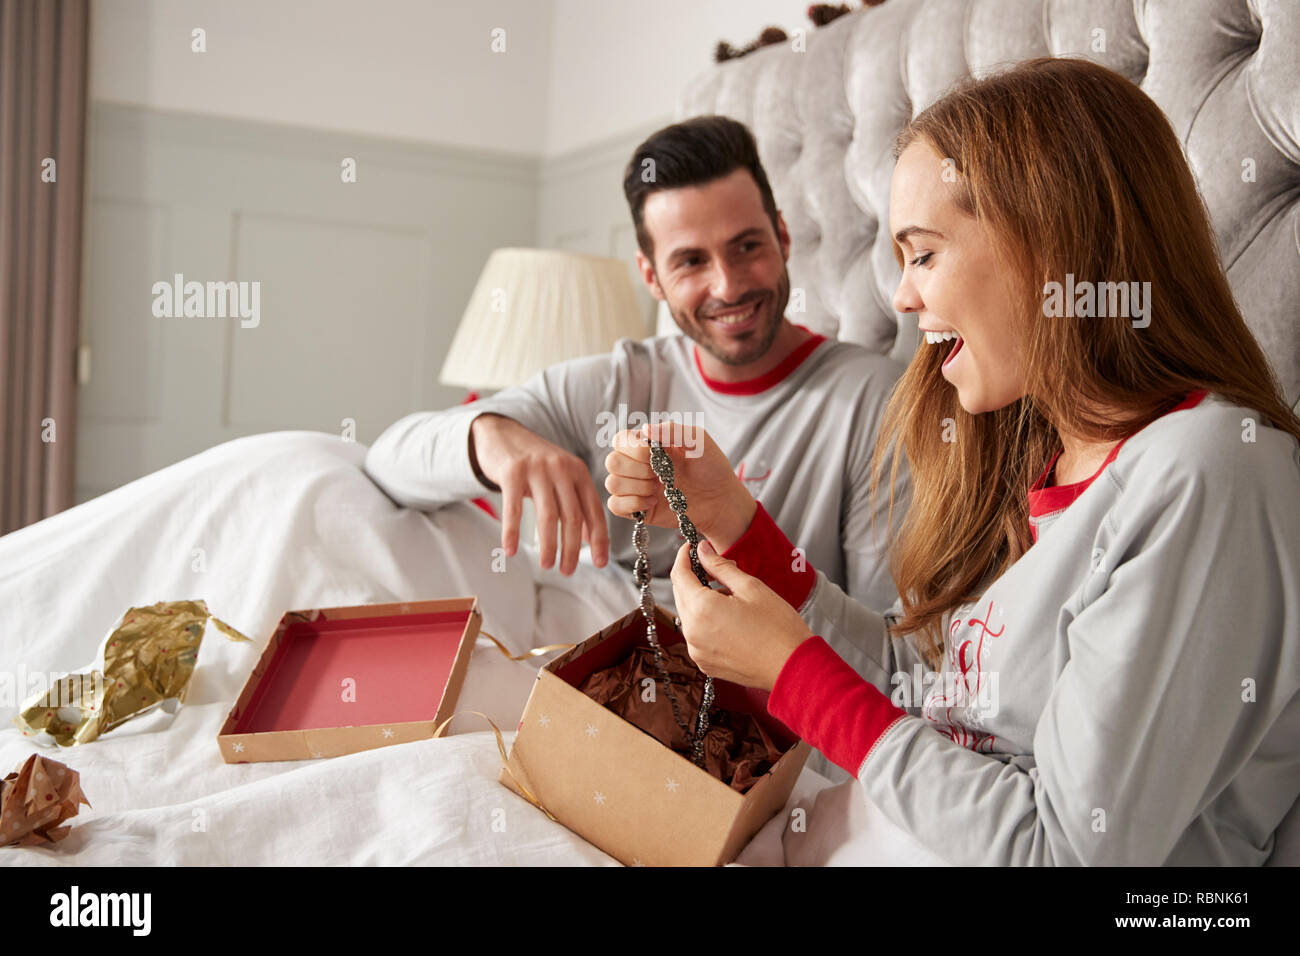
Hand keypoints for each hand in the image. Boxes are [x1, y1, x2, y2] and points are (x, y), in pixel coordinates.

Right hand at [470, 413, 609, 573]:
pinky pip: (514, 509)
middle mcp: (561, 468)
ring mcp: (537, 468)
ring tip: (546, 565)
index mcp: (578, 472)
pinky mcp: (512, 471)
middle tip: (567, 571)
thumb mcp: (561, 478)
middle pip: (572, 516)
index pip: (594, 510)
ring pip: (548, 515)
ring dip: (548, 545)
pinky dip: (512, 533)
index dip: (599, 539)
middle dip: (572, 548)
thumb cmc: (534, 464)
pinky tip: (510, 551)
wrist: (501, 434)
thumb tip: (589, 539)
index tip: (600, 563)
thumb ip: (576, 504)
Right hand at [603, 421, 755, 550]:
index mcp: (647, 445)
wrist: (721, 499)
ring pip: (612, 483)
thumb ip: (673, 430)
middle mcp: (638, 465)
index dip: (633, 448)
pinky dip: (632, 503)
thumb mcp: (698, 440)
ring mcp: (636, 487)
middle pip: (612, 461)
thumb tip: (645, 429)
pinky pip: (614, 505)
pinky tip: (652, 501)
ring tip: (657, 489)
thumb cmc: (711, 467)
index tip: (654, 454)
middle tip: (658, 474)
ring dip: (636, 486)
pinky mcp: (638, 508)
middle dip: (635, 469)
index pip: (620, 440)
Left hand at [670, 539, 812, 690]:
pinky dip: (705, 622)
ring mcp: (697, 651)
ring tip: (731, 597)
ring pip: (688, 615)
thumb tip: (702, 550)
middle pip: (681, 595)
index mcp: (701, 609)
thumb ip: (721, 567)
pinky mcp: (705, 664)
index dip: (684, 557)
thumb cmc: (778, 627)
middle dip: (692, 578)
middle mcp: (692, 633)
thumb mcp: (750, 587)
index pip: (679, 575)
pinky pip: (697, 635)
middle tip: (715, 568)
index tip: (691, 547)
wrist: (793, 667)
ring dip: (700, 601)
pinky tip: (729, 618)